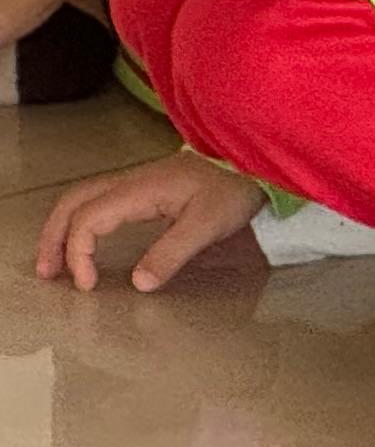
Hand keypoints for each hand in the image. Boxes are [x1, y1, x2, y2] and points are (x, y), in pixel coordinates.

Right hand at [36, 150, 265, 292]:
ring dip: (62, 228)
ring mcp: (136, 181)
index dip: (78, 254)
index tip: (88, 285)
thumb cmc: (234, 188)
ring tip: (55, 263)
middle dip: (53, 237)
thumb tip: (138, 284)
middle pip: (73, 202)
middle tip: (47, 274)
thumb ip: (173, 253)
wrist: (255, 160)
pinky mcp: (145, 187)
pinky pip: (98, 200)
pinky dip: (80, 222)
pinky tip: (85, 242)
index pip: (88, 219)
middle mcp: (130, 181)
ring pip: (81, 198)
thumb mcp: (208, 224)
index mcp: (140, 189)